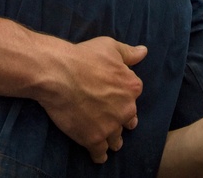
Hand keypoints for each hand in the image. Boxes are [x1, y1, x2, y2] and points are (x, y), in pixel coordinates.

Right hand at [36, 37, 146, 163]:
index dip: (123, 96)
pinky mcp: (93, 139)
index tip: (115, 96)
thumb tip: (144, 52)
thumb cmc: (83, 56)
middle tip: (110, 118)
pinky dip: (99, 155)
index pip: (133, 95)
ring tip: (106, 137)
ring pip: (116, 139)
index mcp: (132, 87)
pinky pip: (100, 153)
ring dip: (112, 138)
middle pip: (129, 120)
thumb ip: (129, 53)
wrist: (58, 73)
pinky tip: (98, 154)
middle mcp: (126, 108)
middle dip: (121, 120)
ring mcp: (110, 126)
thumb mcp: (110, 47)